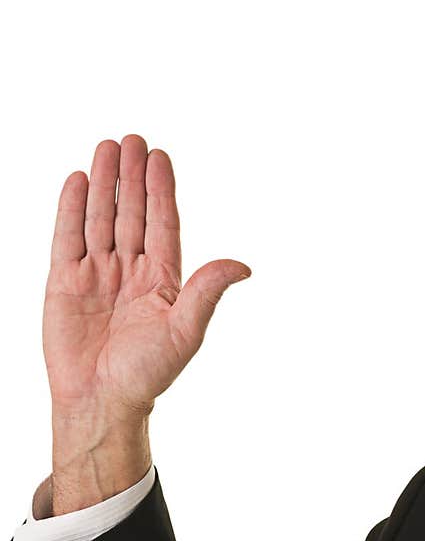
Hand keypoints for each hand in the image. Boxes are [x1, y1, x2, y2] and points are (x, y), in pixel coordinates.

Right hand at [43, 133, 250, 422]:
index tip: (160, 156)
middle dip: (132, 176)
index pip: (163, 224)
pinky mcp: (64, 282)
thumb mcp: (185, 331)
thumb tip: (243, 266)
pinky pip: (68, 236)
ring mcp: (97, 274)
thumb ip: (207, 292)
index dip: (161, 190)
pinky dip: (71, 208)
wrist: (101, 401)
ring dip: (104, 183)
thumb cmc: (147, 374)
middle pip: (132, 213)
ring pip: (101, 217)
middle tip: (133, 139)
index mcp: (162, 281)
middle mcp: (130, 272)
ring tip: (107, 146)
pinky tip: (78, 180)